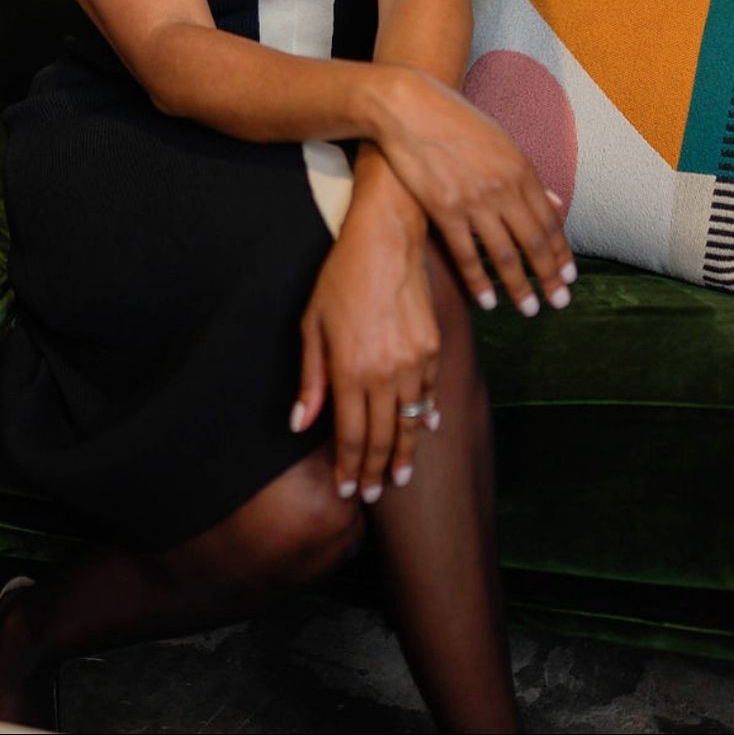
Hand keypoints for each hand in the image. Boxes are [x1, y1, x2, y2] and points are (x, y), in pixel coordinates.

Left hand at [290, 205, 441, 502]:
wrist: (387, 240)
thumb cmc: (341, 277)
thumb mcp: (312, 325)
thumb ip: (310, 378)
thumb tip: (300, 423)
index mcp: (350, 370)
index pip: (352, 436)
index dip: (350, 468)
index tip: (348, 490)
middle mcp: (385, 373)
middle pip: (383, 437)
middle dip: (377, 471)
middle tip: (374, 495)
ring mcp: (414, 361)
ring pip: (410, 421)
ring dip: (405, 452)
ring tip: (399, 476)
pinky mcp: (433, 346)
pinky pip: (430, 392)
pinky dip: (426, 414)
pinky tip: (424, 428)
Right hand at [365, 64, 576, 316]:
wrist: (410, 109)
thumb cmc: (456, 122)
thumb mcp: (501, 141)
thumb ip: (527, 176)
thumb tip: (557, 203)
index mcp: (521, 169)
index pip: (550, 221)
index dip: (561, 253)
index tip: (569, 277)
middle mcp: (503, 187)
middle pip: (534, 243)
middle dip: (550, 277)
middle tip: (560, 303)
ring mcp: (474, 201)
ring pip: (504, 255)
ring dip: (520, 287)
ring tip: (530, 310)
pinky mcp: (445, 210)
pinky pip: (466, 256)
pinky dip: (480, 283)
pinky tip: (489, 302)